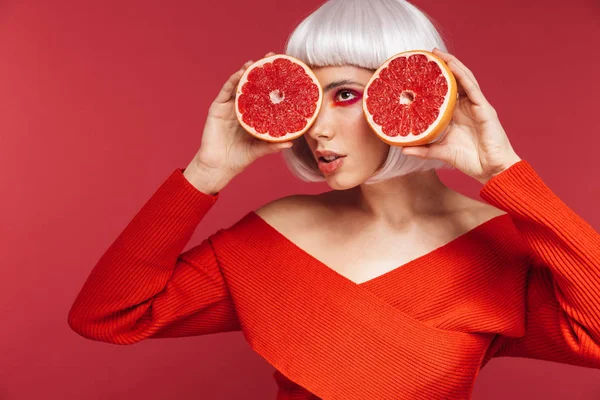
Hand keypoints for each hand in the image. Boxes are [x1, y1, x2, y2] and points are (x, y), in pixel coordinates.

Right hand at [191, 51, 292, 176]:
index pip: (264, 95)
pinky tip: (241, 73)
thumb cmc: (239, 158)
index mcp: (253, 115)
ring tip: (256, 62)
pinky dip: (233, 81)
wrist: (218, 167)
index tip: (285, 70)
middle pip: (252, 85)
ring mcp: (229, 106)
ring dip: (246, 71)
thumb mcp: (259, 150)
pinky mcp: (217, 108)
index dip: (273, 83)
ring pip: (239, 85)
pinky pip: (226, 91)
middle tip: (271, 57)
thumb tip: (292, 142)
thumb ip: (272, 145)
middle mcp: (242, 108)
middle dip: (260, 70)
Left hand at [400, 48, 521, 184]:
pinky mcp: (484, 109)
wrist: (491, 170)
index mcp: (456, 115)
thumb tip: (402, 148)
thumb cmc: (469, 161)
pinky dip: (462, 75)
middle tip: (427, 55)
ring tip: (439, 54)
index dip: (433, 81)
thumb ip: (423, 149)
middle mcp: (466, 107)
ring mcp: (476, 106)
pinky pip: (472, 88)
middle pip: (454, 81)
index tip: (418, 72)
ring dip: (452, 65)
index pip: (444, 93)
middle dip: (442, 66)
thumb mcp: (441, 152)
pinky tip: (453, 66)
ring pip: (464, 79)